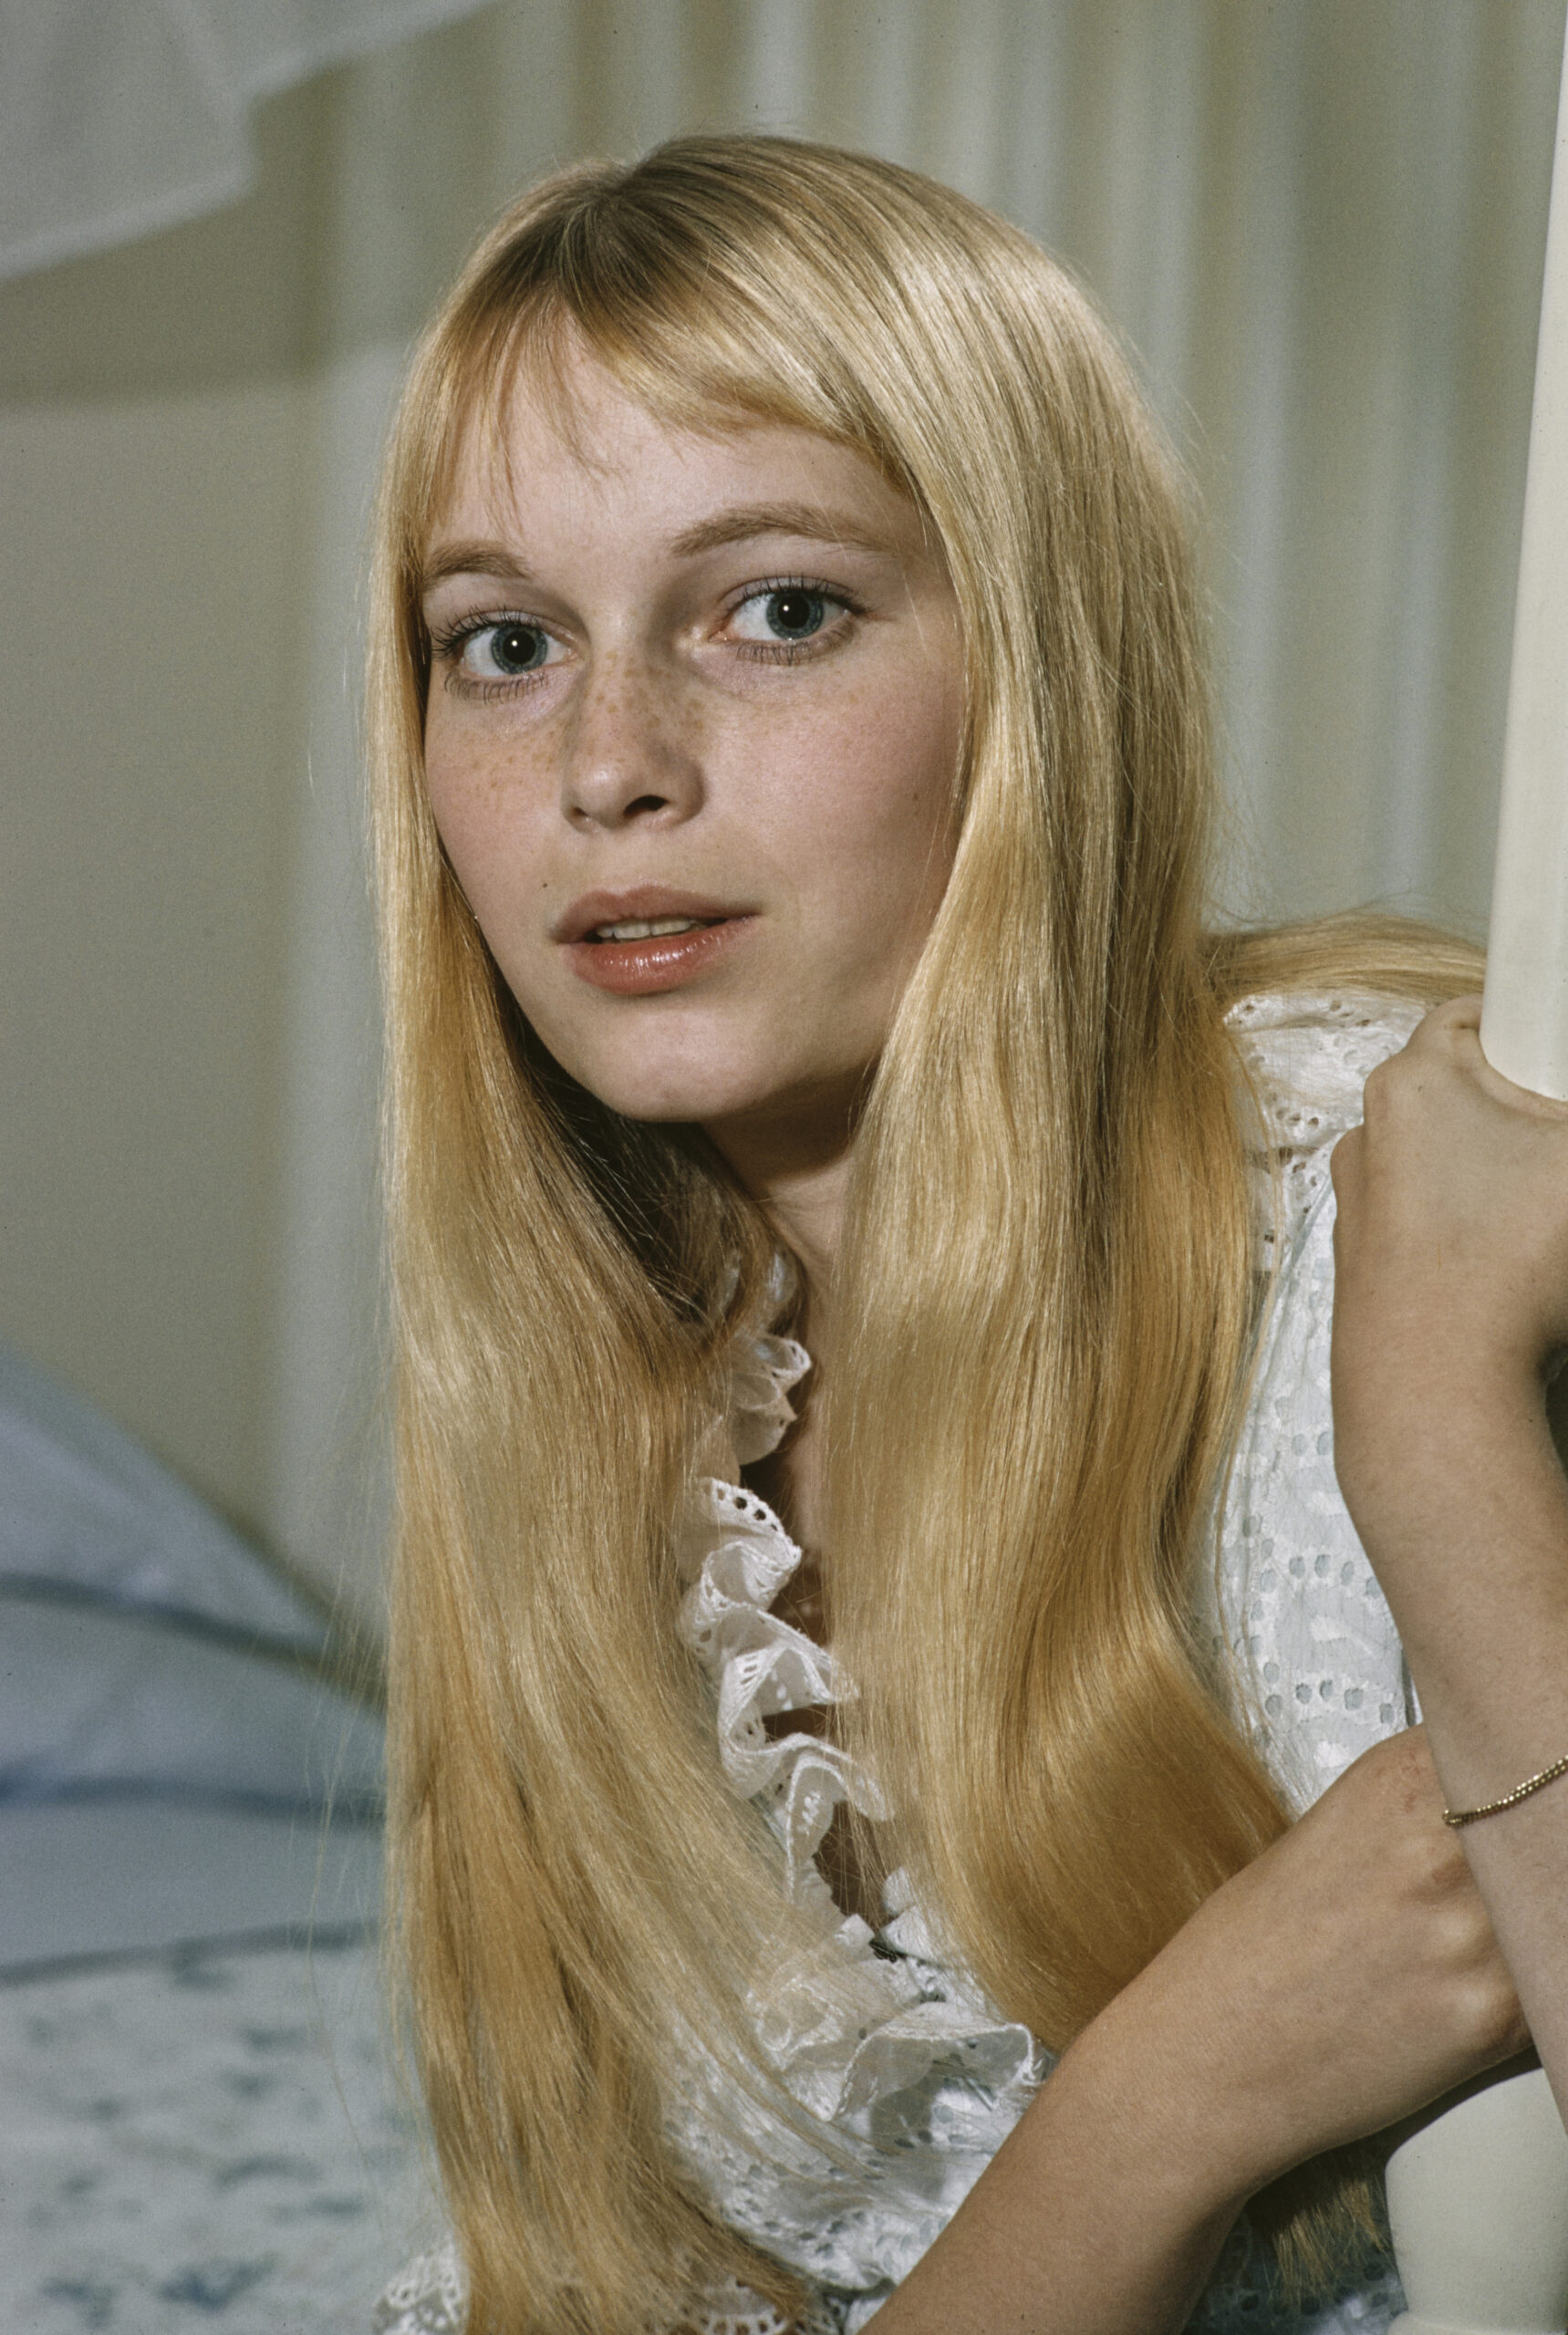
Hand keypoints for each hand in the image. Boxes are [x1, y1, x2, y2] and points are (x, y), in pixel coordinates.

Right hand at [1100, 1726, 1527, 2208]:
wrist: (1214, 2051)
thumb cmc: (1262, 1944)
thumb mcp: (1340, 1826)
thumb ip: (1433, 1799)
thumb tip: (1516, 1791)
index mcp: (1400, 1779)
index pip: (1523, 1747)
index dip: (1536, 1774)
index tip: (1537, 1789)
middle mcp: (1441, 1842)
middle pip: (1553, 1818)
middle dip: (1539, 1843)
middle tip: (1502, 1876)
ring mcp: (1472, 1928)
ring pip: (1557, 1900)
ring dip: (1540, 1913)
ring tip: (1473, 1932)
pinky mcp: (1493, 2014)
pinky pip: (1554, 1979)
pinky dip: (1538, 1978)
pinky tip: (1483, 1984)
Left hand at [1330, 996, 1567, 1489]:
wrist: (1436, 1383)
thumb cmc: (1507, 1264)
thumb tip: (1558, 1139)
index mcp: (1414, 1081)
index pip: (1472, 1016)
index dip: (1527, 1029)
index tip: (1554, 1054)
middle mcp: (1370, 1130)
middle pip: (1462, 1092)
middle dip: (1521, 1113)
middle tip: (1559, 1150)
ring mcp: (1359, 1196)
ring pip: (1445, 1158)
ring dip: (1494, 1172)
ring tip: (1541, 1217)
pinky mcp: (1363, 1256)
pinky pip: (1427, 1217)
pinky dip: (1465, 1225)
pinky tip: (1505, 1262)